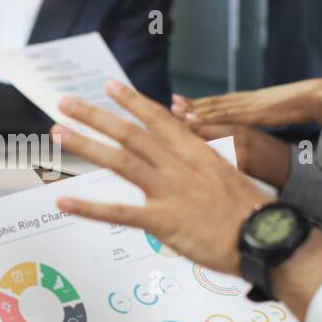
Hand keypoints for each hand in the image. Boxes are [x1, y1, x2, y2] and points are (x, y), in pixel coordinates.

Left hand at [53, 82, 274, 275]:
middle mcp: (177, 165)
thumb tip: (180, 155)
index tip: (110, 85)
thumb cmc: (246, 210)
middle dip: (94, 115)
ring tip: (58, 134)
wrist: (263, 236)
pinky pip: (118, 213)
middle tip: (66, 103)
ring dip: (85, 145)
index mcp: (193, 151)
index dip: (131, 101)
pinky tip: (63, 202)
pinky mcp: (162, 220)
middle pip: (129, 133)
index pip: (157, 118)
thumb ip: (197, 162)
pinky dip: (88, 208)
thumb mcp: (223, 173)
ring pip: (119, 161)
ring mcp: (168, 191)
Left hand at [187, 78, 321, 127]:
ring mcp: (248, 104)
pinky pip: (224, 116)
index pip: (224, 101)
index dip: (206, 104)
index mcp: (254, 99)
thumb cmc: (305, 104)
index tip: (189, 104)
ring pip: (215, 107)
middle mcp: (247, 99)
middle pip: (215, 102)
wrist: (318, 95)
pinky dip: (206, 117)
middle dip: (193, 104)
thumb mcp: (283, 111)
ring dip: (194, 109)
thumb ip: (271, 115)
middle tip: (172, 103)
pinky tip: (193, 119)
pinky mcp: (252, 112)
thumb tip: (267, 119)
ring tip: (175, 110)